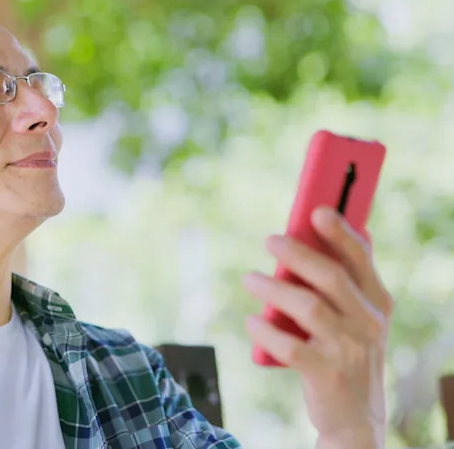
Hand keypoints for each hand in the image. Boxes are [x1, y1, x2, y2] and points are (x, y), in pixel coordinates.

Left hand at [242, 206, 392, 448]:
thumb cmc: (345, 354)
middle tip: (270, 239)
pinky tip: (251, 322)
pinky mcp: (326, 373)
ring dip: (273, 289)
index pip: (361, 260)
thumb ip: (343, 283)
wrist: (354, 415)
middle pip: (332, 278)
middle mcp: (368, 323)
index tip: (317, 211)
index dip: (340, 234)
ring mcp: (348, 350)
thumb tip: (322, 237)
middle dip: (298, 254)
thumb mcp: (355, 318)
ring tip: (250, 278)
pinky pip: (290, 346)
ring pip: (308, 308)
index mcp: (377, 303)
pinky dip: (265, 330)